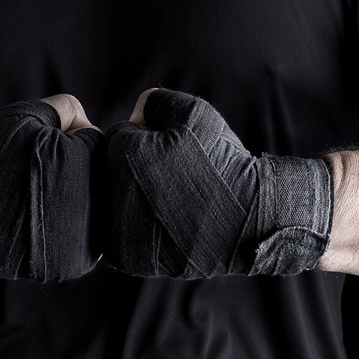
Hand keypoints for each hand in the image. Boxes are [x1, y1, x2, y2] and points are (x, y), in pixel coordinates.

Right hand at [0, 94, 101, 280]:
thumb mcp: (23, 115)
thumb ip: (65, 108)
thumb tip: (88, 124)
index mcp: (83, 160)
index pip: (97, 142)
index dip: (68, 138)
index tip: (40, 149)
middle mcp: (92, 203)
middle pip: (101, 178)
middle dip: (77, 170)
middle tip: (37, 175)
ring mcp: (85, 238)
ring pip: (97, 210)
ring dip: (77, 201)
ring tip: (37, 198)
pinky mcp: (74, 264)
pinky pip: (85, 239)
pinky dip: (69, 231)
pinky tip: (41, 222)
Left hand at [103, 88, 332, 277]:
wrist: (248, 218)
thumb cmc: (222, 161)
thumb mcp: (192, 113)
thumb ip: (155, 101)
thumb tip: (136, 112)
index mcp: (121, 152)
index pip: (117, 137)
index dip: (146, 139)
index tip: (172, 152)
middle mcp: (109, 192)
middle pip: (109, 171)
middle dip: (134, 169)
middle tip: (171, 177)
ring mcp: (113, 229)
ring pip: (111, 204)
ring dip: (132, 199)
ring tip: (171, 201)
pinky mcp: (125, 257)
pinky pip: (119, 235)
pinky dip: (136, 229)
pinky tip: (165, 224)